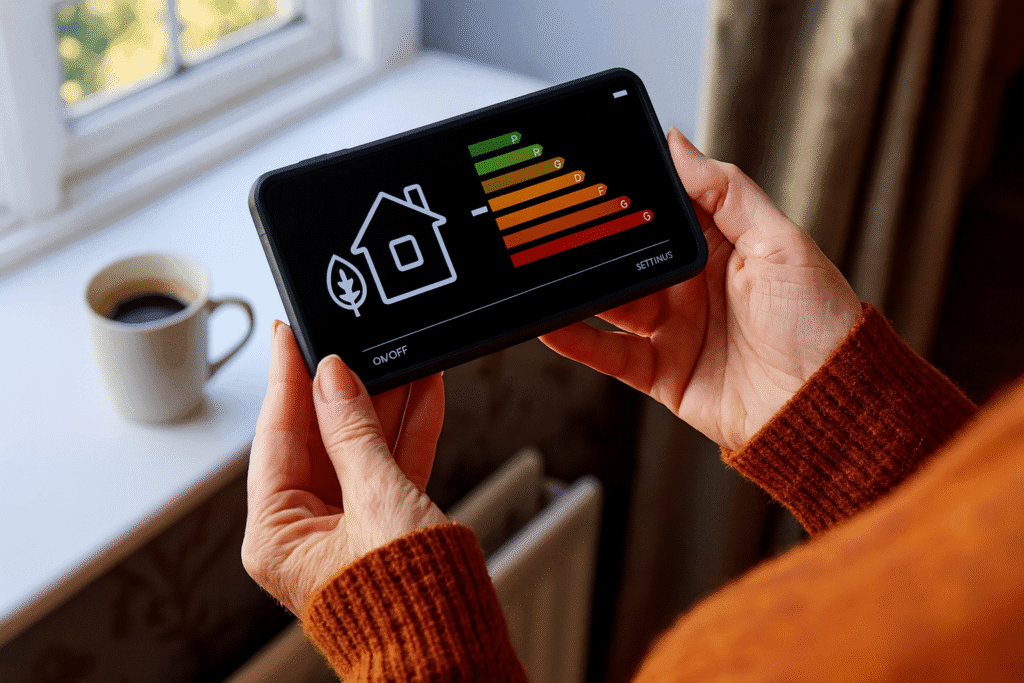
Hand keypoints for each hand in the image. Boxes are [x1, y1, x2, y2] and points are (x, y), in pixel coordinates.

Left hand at [242, 321, 447, 615]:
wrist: (456, 658)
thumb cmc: (408, 607)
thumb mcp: (379, 501)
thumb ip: (354, 433)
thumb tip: (333, 379)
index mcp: (277, 534)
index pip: (276, 436)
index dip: (288, 379)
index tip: (290, 334)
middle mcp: (304, 532)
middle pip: (319, 438)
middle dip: (347, 389)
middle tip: (356, 341)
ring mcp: (345, 530)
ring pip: (359, 448)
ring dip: (385, 405)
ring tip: (402, 359)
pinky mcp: (382, 530)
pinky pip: (388, 468)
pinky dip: (407, 434)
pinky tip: (424, 395)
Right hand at [540, 128, 860, 450]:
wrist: (825, 408)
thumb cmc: (821, 324)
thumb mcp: (782, 243)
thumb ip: (727, 193)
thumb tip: (680, 144)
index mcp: (721, 248)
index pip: (666, 211)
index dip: (636, 193)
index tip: (600, 173)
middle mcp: (692, 287)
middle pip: (631, 257)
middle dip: (599, 242)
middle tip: (562, 222)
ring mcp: (673, 330)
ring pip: (613, 303)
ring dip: (582, 289)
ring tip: (548, 270)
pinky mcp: (660, 373)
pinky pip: (608, 353)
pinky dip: (577, 340)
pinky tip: (552, 322)